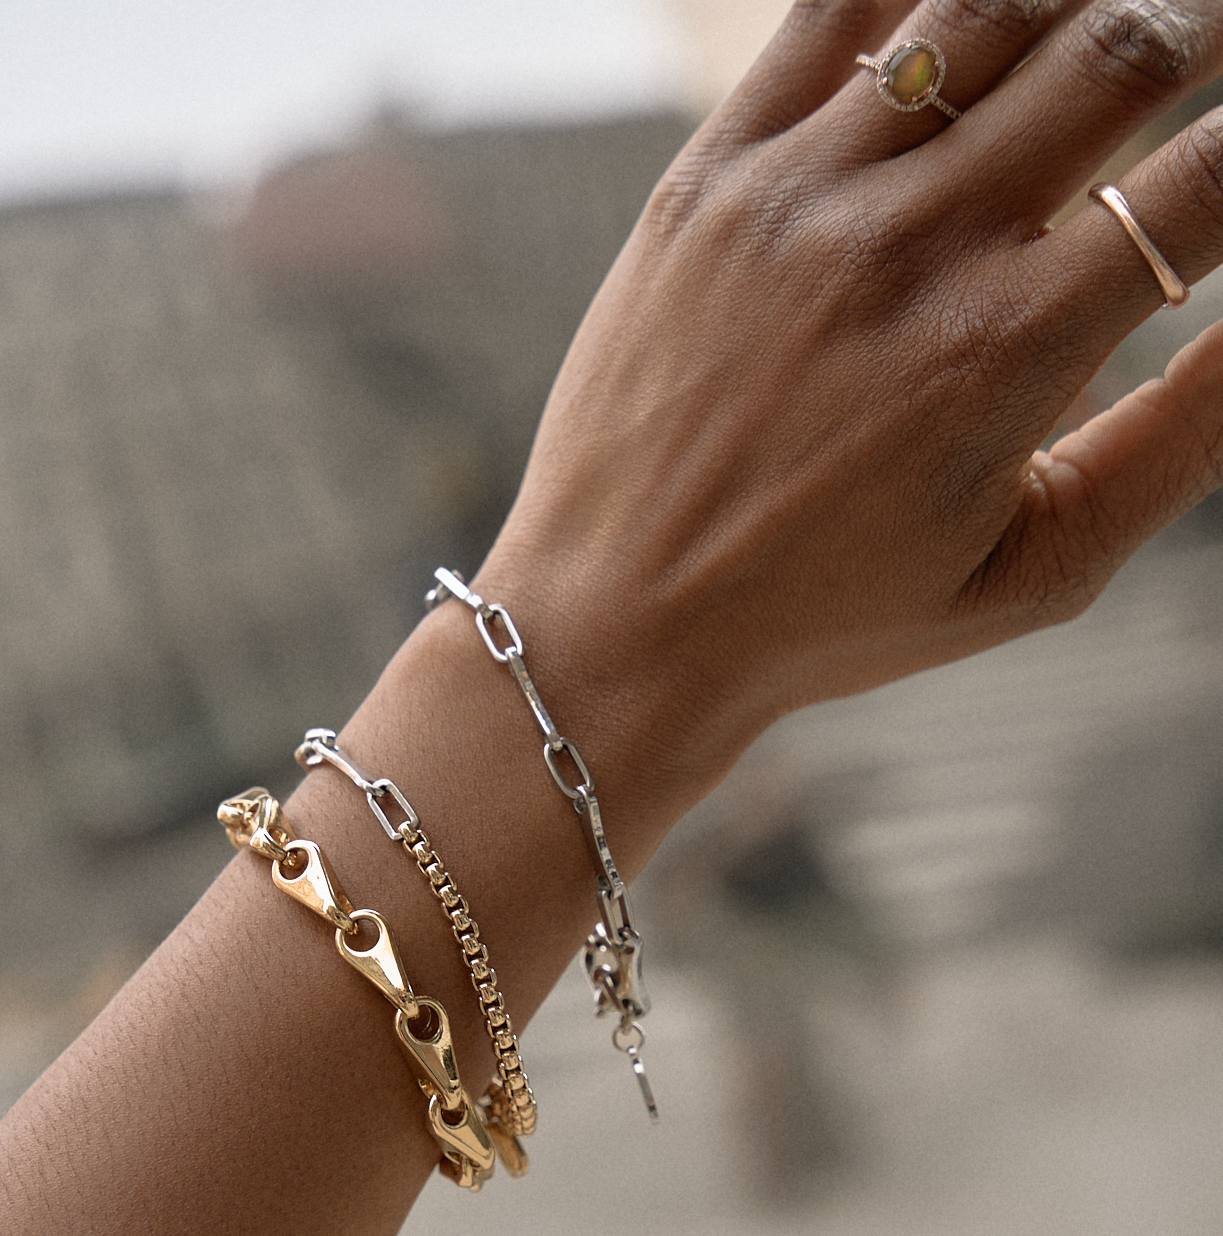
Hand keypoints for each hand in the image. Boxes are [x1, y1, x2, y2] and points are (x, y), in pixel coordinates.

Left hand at [481, 0, 1222, 808]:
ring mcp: (802, 197)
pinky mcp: (712, 173)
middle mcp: (909, 249)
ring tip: (1116, 21)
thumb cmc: (835, 614)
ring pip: (987, 5)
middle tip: (1208, 44)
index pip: (1202, 184)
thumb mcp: (1032, 569)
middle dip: (1198, 28)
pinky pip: (831, 8)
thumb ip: (1179, 444)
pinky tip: (975, 9)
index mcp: (1005, 354)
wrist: (621, 623)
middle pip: (1117, 51)